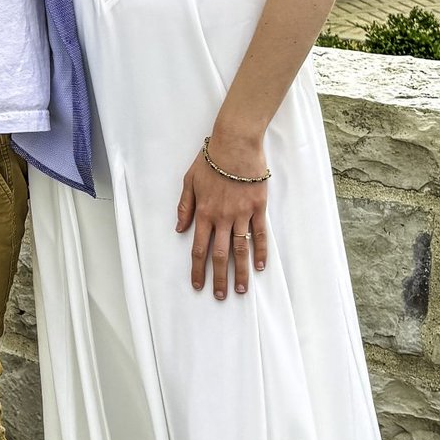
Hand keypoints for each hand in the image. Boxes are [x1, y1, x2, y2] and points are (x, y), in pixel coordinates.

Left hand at [176, 134, 268, 296]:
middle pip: (220, 255)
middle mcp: (222, 218)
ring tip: (241, 289)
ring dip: (240, 272)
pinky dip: (260, 251)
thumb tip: (179, 229)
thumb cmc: (211, 160)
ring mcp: (242, 214)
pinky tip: (259, 266)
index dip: (198, 269)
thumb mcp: (189, 181)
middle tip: (221, 296)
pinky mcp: (258, 208)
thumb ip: (184, 206)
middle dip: (220, 278)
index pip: (199, 248)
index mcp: (204, 213)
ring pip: (241, 249)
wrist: (235, 144)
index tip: (198, 285)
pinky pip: (259, 234)